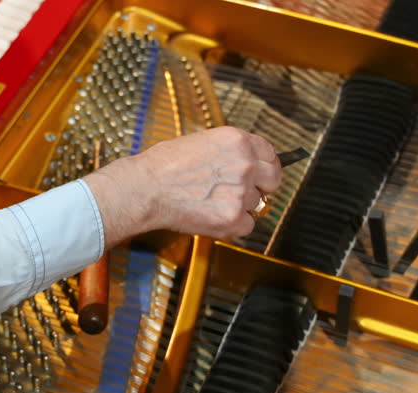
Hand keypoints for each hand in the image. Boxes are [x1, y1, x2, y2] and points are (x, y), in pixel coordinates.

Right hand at [83, 127, 280, 247]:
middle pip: (273, 181)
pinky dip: (232, 225)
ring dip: (238, 206)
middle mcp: (244, 165)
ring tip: (210, 202)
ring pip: (256, 205)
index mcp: (237, 141)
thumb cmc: (161, 166)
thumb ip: (228, 151)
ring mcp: (240, 193)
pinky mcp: (232, 218)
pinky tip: (211, 216)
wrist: (144, 189)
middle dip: (261, 187)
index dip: (266, 166)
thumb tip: (245, 163)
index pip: (271, 155)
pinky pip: (246, 226)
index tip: (262, 174)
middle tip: (242, 192)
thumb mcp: (200, 142)